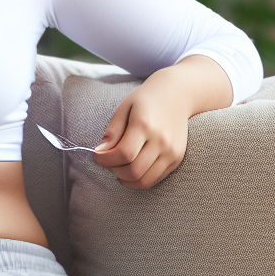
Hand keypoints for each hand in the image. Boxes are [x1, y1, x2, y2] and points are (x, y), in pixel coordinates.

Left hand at [91, 55, 232, 188]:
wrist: (177, 95)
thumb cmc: (146, 100)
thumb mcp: (124, 107)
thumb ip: (113, 131)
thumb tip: (100, 152)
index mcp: (144, 125)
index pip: (123, 153)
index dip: (105, 160)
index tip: (97, 156)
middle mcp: (161, 140)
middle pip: (134, 170)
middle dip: (114, 170)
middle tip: (108, 162)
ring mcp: (171, 151)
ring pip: (145, 180)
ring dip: (126, 179)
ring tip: (118, 167)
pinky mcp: (177, 158)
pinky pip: (156, 178)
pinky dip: (140, 180)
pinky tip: (131, 170)